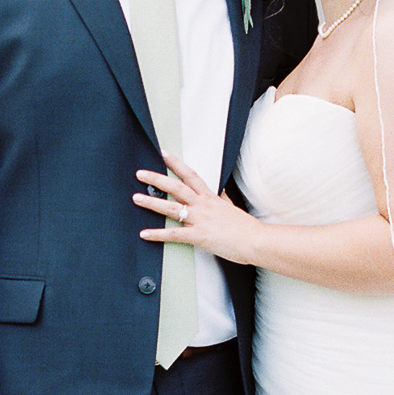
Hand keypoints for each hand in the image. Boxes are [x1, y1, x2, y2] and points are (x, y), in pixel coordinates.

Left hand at [134, 154, 256, 263]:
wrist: (256, 240)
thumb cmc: (246, 228)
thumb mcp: (232, 208)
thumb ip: (222, 200)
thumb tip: (219, 193)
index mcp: (211, 198)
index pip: (190, 175)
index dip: (176, 163)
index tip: (164, 154)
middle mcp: (203, 205)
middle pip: (176, 187)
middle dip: (156, 179)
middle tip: (141, 174)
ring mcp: (200, 220)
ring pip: (171, 207)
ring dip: (152, 202)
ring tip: (137, 198)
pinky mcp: (198, 236)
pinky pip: (174, 234)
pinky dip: (157, 234)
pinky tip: (145, 234)